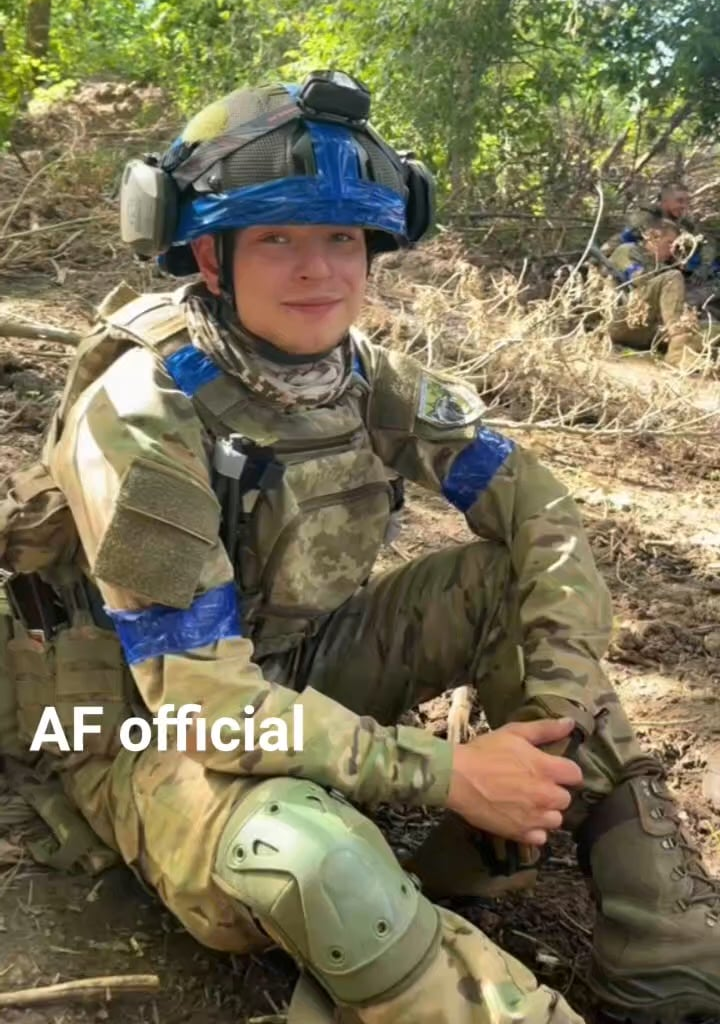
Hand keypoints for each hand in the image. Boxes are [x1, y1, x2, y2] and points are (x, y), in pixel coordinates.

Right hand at [446, 718, 582, 845]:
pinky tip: (522, 819)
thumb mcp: (515, 733)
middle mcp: (546, 796)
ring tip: (529, 804)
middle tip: (536, 785)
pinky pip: (541, 837)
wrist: (457, 778)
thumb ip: (545, 729)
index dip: (565, 771)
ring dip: (546, 812)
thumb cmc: (485, 751)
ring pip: (556, 820)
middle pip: (566, 799)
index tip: (553, 769)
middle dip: (554, 792)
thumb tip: (571, 723)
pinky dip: (534, 830)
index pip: (575, 774)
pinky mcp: (520, 833)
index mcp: (547, 769)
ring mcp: (534, 817)